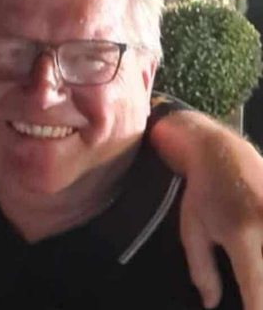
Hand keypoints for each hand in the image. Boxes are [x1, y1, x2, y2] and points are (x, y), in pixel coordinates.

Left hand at [151, 111, 262, 309]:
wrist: (223, 152)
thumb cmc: (202, 194)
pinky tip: (260, 257)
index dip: (256, 308)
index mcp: (243, 235)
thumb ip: (202, 270)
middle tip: (251, 296)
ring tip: (254, 278)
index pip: (257, 285)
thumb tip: (210, 304)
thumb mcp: (192, 231)